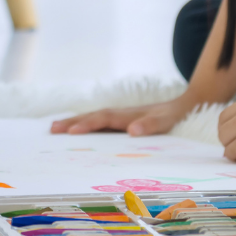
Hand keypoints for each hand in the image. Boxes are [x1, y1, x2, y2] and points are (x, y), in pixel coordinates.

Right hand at [50, 95, 195, 136]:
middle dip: (72, 122)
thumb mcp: (166, 121)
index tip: (71, 131)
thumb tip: (132, 130)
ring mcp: (119, 116)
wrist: (184, 104)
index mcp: (128, 115)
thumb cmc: (173, 115)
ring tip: (54, 128)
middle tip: (52, 129)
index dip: (88, 125)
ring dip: (75, 122)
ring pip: (93, 118)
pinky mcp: (121, 120)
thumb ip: (150, 125)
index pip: (104, 119)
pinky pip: (99, 122)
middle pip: (93, 116)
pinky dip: (85, 124)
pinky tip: (75, 130)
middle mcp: (121, 114)